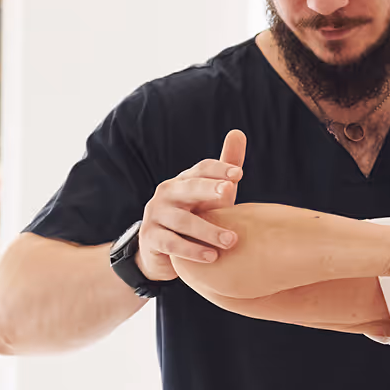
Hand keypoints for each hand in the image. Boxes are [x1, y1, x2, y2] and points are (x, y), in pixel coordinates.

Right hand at [136, 129, 246, 281]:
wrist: (162, 249)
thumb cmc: (195, 216)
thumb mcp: (212, 195)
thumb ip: (225, 168)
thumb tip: (238, 132)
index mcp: (185, 180)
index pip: (201, 169)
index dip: (219, 169)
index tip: (239, 174)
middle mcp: (167, 193)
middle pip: (189, 187)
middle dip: (208, 188)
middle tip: (230, 192)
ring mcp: (156, 215)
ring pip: (182, 220)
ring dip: (208, 230)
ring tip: (231, 241)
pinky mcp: (150, 238)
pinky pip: (171, 243)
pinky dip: (192, 250)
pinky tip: (212, 257)